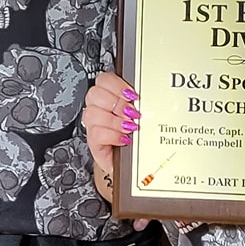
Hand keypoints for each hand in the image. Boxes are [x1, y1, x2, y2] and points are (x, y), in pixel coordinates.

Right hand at [81, 72, 148, 228]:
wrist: (133, 166)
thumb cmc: (140, 140)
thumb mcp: (144, 117)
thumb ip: (143, 103)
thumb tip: (152, 94)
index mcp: (111, 96)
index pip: (104, 80)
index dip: (117, 85)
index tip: (134, 95)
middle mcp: (100, 109)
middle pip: (94, 93)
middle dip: (116, 102)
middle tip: (132, 113)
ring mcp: (95, 125)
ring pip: (92, 113)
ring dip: (114, 120)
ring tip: (130, 127)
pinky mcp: (94, 142)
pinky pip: (96, 133)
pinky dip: (112, 134)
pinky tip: (124, 138)